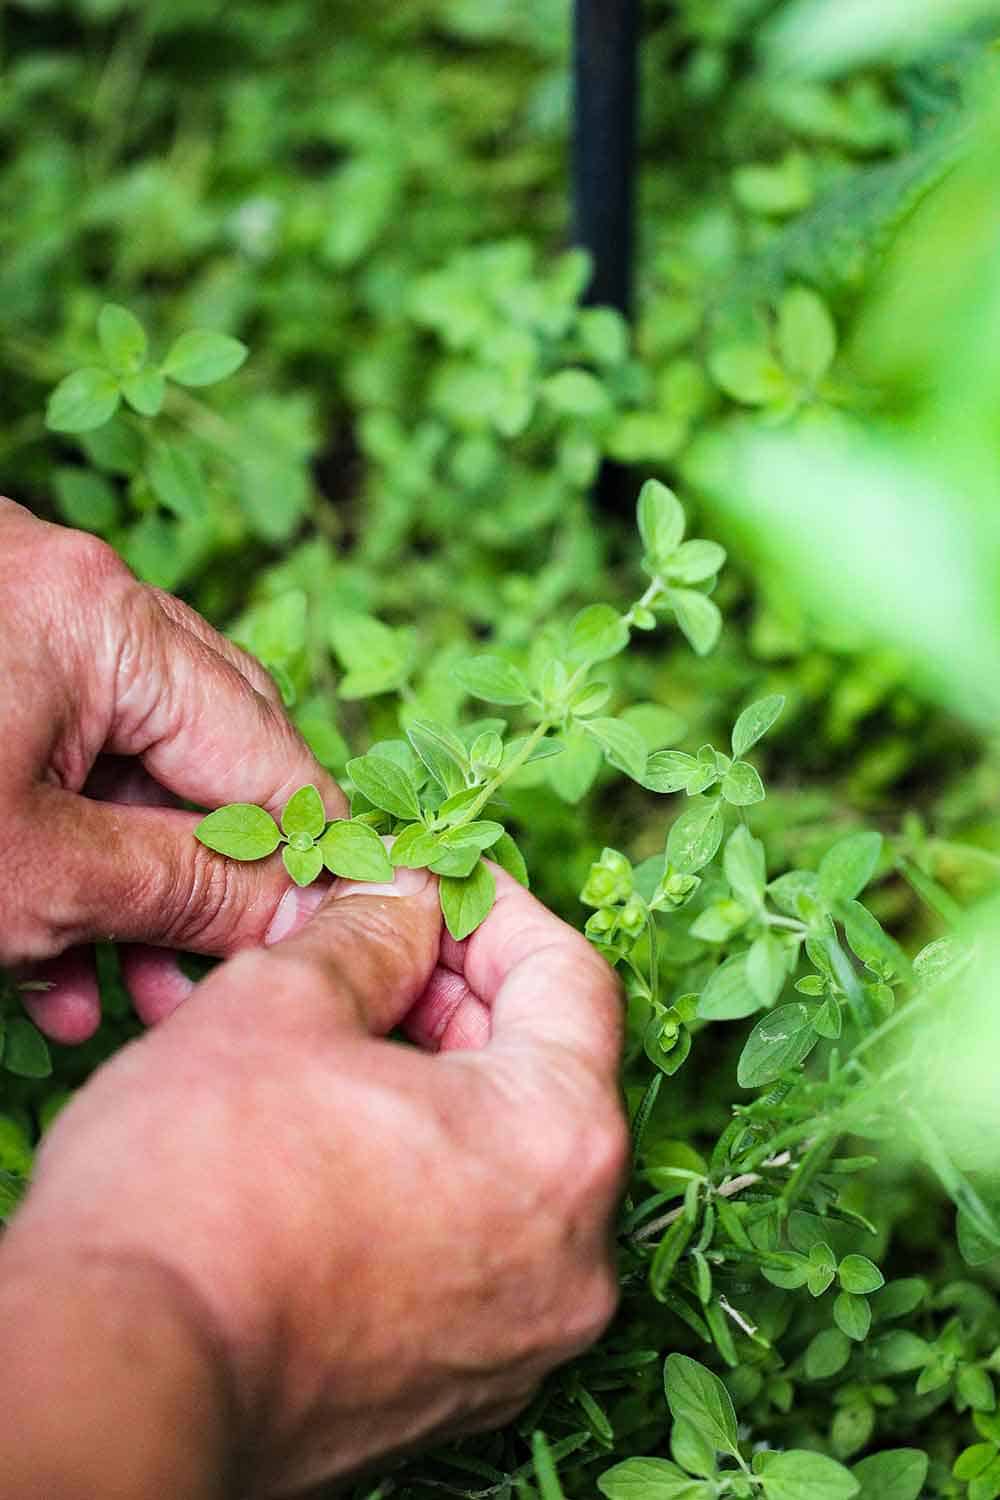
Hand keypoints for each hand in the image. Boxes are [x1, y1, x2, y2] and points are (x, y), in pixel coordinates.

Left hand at [0, 497, 345, 1038]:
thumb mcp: (31, 870)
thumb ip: (188, 885)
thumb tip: (304, 907)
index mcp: (103, 618)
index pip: (262, 750)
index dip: (308, 856)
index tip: (340, 934)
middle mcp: (69, 593)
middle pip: (201, 747)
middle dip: (216, 877)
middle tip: (229, 974)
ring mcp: (12, 619)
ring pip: (120, 765)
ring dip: (132, 885)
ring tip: (134, 995)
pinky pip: (46, 752)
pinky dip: (59, 847)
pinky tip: (50, 962)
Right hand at [4, 864, 626, 1495]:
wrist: (123, 1382)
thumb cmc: (198, 1191)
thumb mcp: (280, 1003)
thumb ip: (368, 931)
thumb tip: (401, 899)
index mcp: (559, 1142)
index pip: (571, 978)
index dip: (493, 909)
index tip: (428, 881)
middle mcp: (574, 1254)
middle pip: (544, 1072)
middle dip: (455, 993)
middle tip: (369, 947)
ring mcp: (523, 1335)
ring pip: (504, 1161)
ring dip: (432, 1080)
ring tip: (334, 1034)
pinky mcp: (460, 1384)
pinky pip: (470, 1240)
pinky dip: (420, 1171)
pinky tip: (331, 1134)